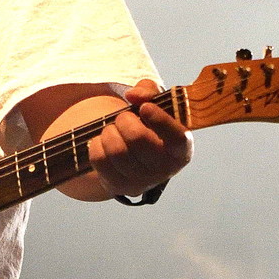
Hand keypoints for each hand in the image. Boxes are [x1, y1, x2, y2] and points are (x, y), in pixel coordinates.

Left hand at [88, 79, 192, 199]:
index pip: (177, 138)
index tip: (145, 108)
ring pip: (116, 151)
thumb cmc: (148, 125)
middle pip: (138, 139)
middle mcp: (166, 170)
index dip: (160, 120)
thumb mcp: (154, 104)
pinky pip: (100, 160)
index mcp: (182, 150)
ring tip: (112, 129)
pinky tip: (103, 142)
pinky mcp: (119, 187)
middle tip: (123, 117)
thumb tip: (133, 95)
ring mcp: (142, 182)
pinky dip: (96, 144)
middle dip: (125, 120)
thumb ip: (148, 91)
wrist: (132, 154)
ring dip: (109, 132)